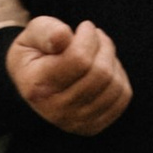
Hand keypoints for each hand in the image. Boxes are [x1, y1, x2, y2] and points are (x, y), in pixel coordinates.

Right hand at [5, 16, 131, 134]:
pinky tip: (106, 67)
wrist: (32, 85)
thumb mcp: (31, 36)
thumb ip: (46, 31)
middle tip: (96, 35)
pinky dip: (119, 77)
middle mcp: (56, 110)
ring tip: (100, 50)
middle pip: (100, 73)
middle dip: (103, 45)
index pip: (79, 59)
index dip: (88, 37)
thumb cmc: (35, 54)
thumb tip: (63, 35)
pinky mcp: (93, 126)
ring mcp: (76, 122)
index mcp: (37, 87)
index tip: (85, 26)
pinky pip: (122, 98)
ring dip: (112, 60)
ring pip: (114, 85)